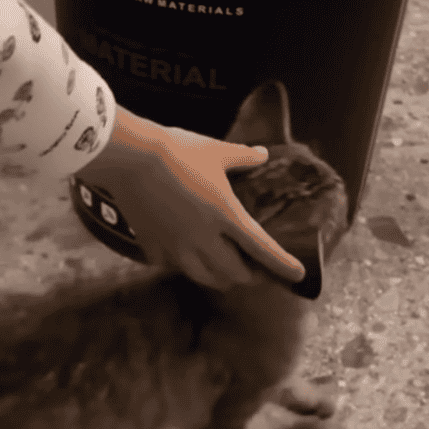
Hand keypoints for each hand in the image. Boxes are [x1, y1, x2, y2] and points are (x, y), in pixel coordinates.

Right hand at [76, 106, 305, 289]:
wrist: (131, 158)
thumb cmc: (177, 151)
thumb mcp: (216, 151)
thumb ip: (243, 157)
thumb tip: (262, 154)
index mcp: (226, 216)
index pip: (262, 249)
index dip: (282, 264)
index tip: (297, 275)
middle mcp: (204, 238)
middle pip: (234, 273)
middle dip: (248, 276)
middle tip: (253, 269)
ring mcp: (176, 246)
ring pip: (203, 277)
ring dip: (219, 278)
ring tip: (223, 271)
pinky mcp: (152, 245)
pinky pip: (171, 266)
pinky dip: (181, 265)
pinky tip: (181, 257)